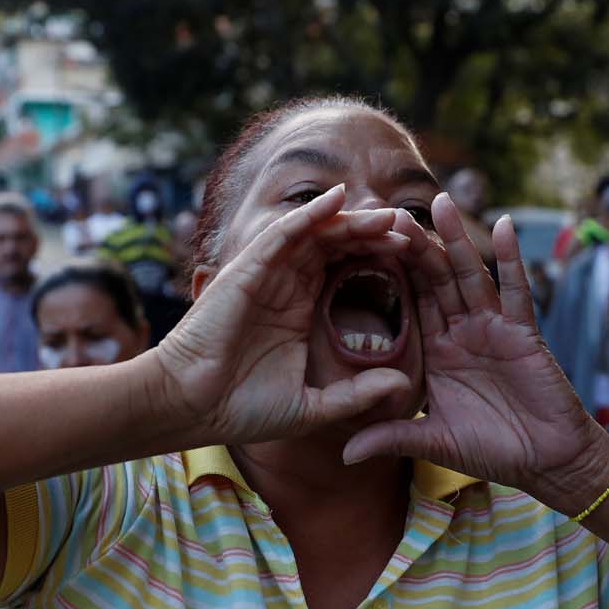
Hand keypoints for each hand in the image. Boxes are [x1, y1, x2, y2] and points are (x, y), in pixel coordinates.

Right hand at [153, 186, 414, 445]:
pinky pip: (283, 233)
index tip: (417, 261)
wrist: (191, 408)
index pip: (346, 270)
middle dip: (374, 236)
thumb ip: (355, 395)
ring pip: (316, 233)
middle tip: (413, 233)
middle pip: (337, 245)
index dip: (380, 260)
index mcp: (300, 309)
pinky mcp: (247, 270)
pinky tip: (339, 200)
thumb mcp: (312, 407)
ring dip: (353, 221)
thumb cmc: (241, 409)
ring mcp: (266, 274)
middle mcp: (285, 285)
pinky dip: (310, 214)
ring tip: (391, 217)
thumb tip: (402, 386)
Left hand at [342, 193, 608, 512]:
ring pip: (469, 276)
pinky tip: (503, 227)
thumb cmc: (493, 450)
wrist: (546, 463)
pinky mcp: (523, 333)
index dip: (387, 273)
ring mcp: (493, 328)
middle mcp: (462, 332)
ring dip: (456, 240)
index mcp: (436, 350)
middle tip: (389, 210)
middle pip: (434, 279)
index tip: (361, 243)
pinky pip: (515, 292)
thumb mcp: (433, 442)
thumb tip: (344, 455)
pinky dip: (510, 261)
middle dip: (414, 245)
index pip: (408, 301)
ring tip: (440, 202)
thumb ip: (391, 438)